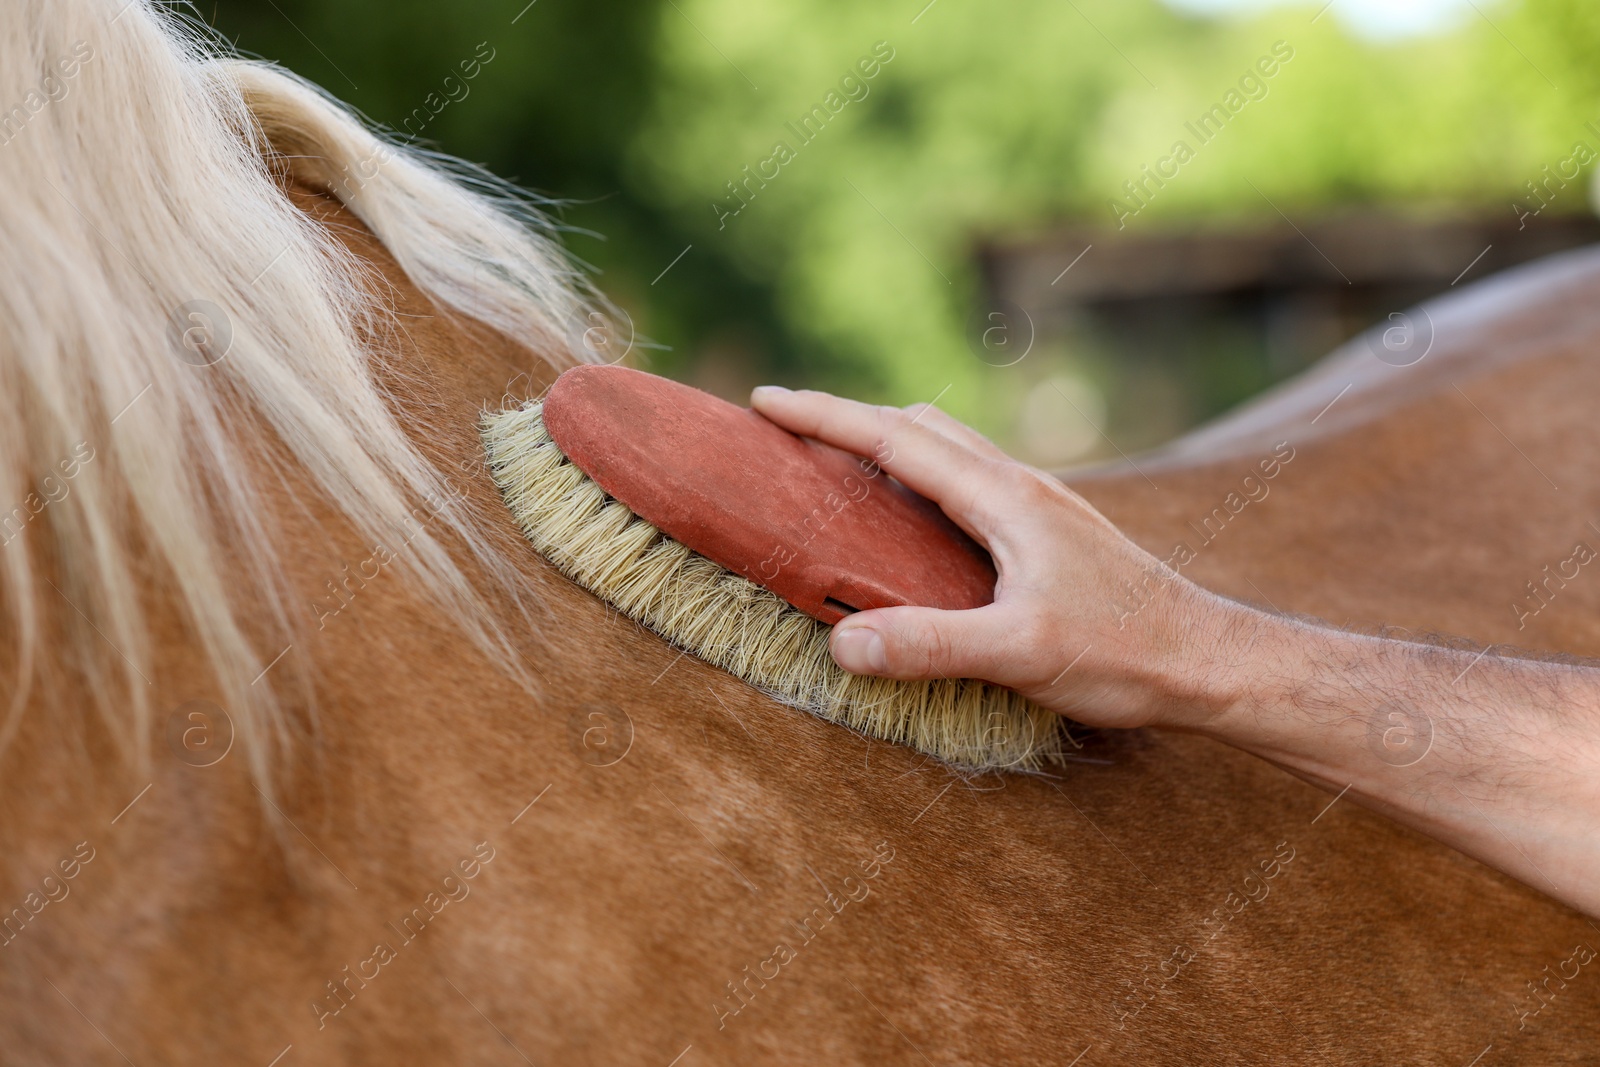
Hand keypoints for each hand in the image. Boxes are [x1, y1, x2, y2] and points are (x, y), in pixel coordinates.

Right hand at [751, 386, 1259, 730]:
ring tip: (837, 462)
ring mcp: (1040, 505)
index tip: (765, 402)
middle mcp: (1021, 486)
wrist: (1210, 660)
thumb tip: (841, 640)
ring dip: (887, 442)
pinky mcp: (1050, 531)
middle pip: (919, 428)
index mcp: (1006, 498)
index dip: (826, 417)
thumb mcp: (1020, 653)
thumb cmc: (1126, 653)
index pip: (896, 440)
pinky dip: (922, 476)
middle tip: (787, 430)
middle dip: (847, 419)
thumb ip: (930, 644)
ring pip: (948, 449)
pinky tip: (916, 517)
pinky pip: (969, 480)